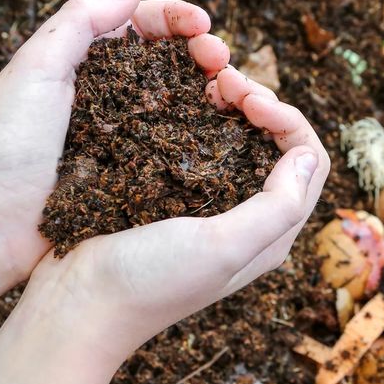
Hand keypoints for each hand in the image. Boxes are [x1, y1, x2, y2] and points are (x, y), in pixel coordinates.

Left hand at [0, 0, 229, 282]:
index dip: (176, 19)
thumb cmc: (3, 144)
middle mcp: (109, 97)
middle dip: (203, 53)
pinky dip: (205, 136)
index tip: (204, 24)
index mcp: (82, 64)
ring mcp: (125, 138)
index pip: (140, 27)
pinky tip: (224, 132)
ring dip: (213, 92)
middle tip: (223, 60)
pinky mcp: (135, 178)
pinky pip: (178, 150)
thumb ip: (79, 22)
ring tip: (233, 94)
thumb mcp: (35, 68)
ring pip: (182, 105)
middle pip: (171, 63)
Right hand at [0, 67, 328, 383]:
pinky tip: (179, 99)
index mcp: (271, 234)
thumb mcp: (222, 247)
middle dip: (260, 102)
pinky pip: (199, 143)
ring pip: (240, 138)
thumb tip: (307, 154)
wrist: (74, 303)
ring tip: (205, 82)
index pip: (309, 160)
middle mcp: (246, 218)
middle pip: (278, 143)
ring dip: (231, 104)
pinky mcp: (170, 193)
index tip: (248, 100)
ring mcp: (207, 204)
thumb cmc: (148, 282)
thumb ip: (276, 207)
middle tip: (223, 80)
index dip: (288, 119)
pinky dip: (199, 114)